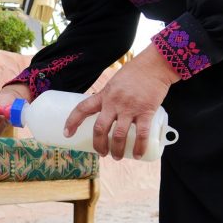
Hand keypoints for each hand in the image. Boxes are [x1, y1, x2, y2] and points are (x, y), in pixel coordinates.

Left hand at [64, 45, 179, 159]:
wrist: (154, 65)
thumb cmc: (135, 73)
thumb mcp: (114, 82)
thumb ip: (109, 97)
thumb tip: (106, 113)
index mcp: (104, 95)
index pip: (82, 109)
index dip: (72, 122)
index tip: (67, 133)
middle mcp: (114, 102)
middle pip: (100, 128)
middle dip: (99, 145)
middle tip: (102, 153)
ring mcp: (130, 108)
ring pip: (118, 135)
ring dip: (116, 150)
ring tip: (117, 157)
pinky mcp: (146, 111)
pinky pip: (141, 134)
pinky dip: (139, 147)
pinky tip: (138, 155)